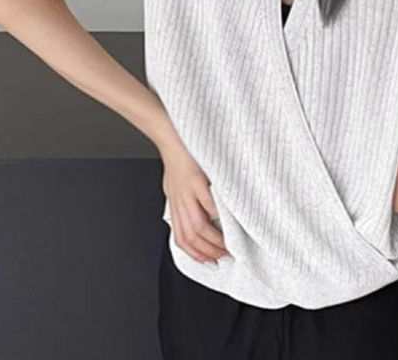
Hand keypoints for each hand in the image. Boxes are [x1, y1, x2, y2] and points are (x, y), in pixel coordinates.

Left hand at [161, 142, 229, 263]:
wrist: (170, 136)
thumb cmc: (177, 158)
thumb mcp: (174, 184)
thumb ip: (182, 200)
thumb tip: (191, 213)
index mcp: (176, 204)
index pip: (182, 238)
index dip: (195, 254)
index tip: (210, 261)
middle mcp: (180, 202)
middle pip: (190, 237)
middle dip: (208, 252)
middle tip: (224, 258)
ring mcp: (188, 193)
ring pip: (198, 227)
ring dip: (213, 241)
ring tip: (227, 247)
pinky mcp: (196, 181)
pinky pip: (208, 205)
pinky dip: (218, 216)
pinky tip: (227, 222)